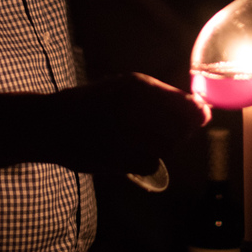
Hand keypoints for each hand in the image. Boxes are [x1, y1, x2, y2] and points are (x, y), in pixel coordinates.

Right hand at [50, 72, 210, 175]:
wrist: (51, 125)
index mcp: (137, 86)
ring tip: (138, 137)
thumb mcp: (124, 87)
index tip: (198, 115)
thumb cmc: (90, 103)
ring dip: (161, 145)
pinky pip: (151, 164)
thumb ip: (163, 96)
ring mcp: (128, 136)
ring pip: (167, 148)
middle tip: (157, 127)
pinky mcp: (121, 160)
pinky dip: (145, 160)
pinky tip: (128, 150)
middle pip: (181, 129)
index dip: (197, 113)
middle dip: (179, 130)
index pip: (187, 105)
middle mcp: (135, 109)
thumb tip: (201, 111)